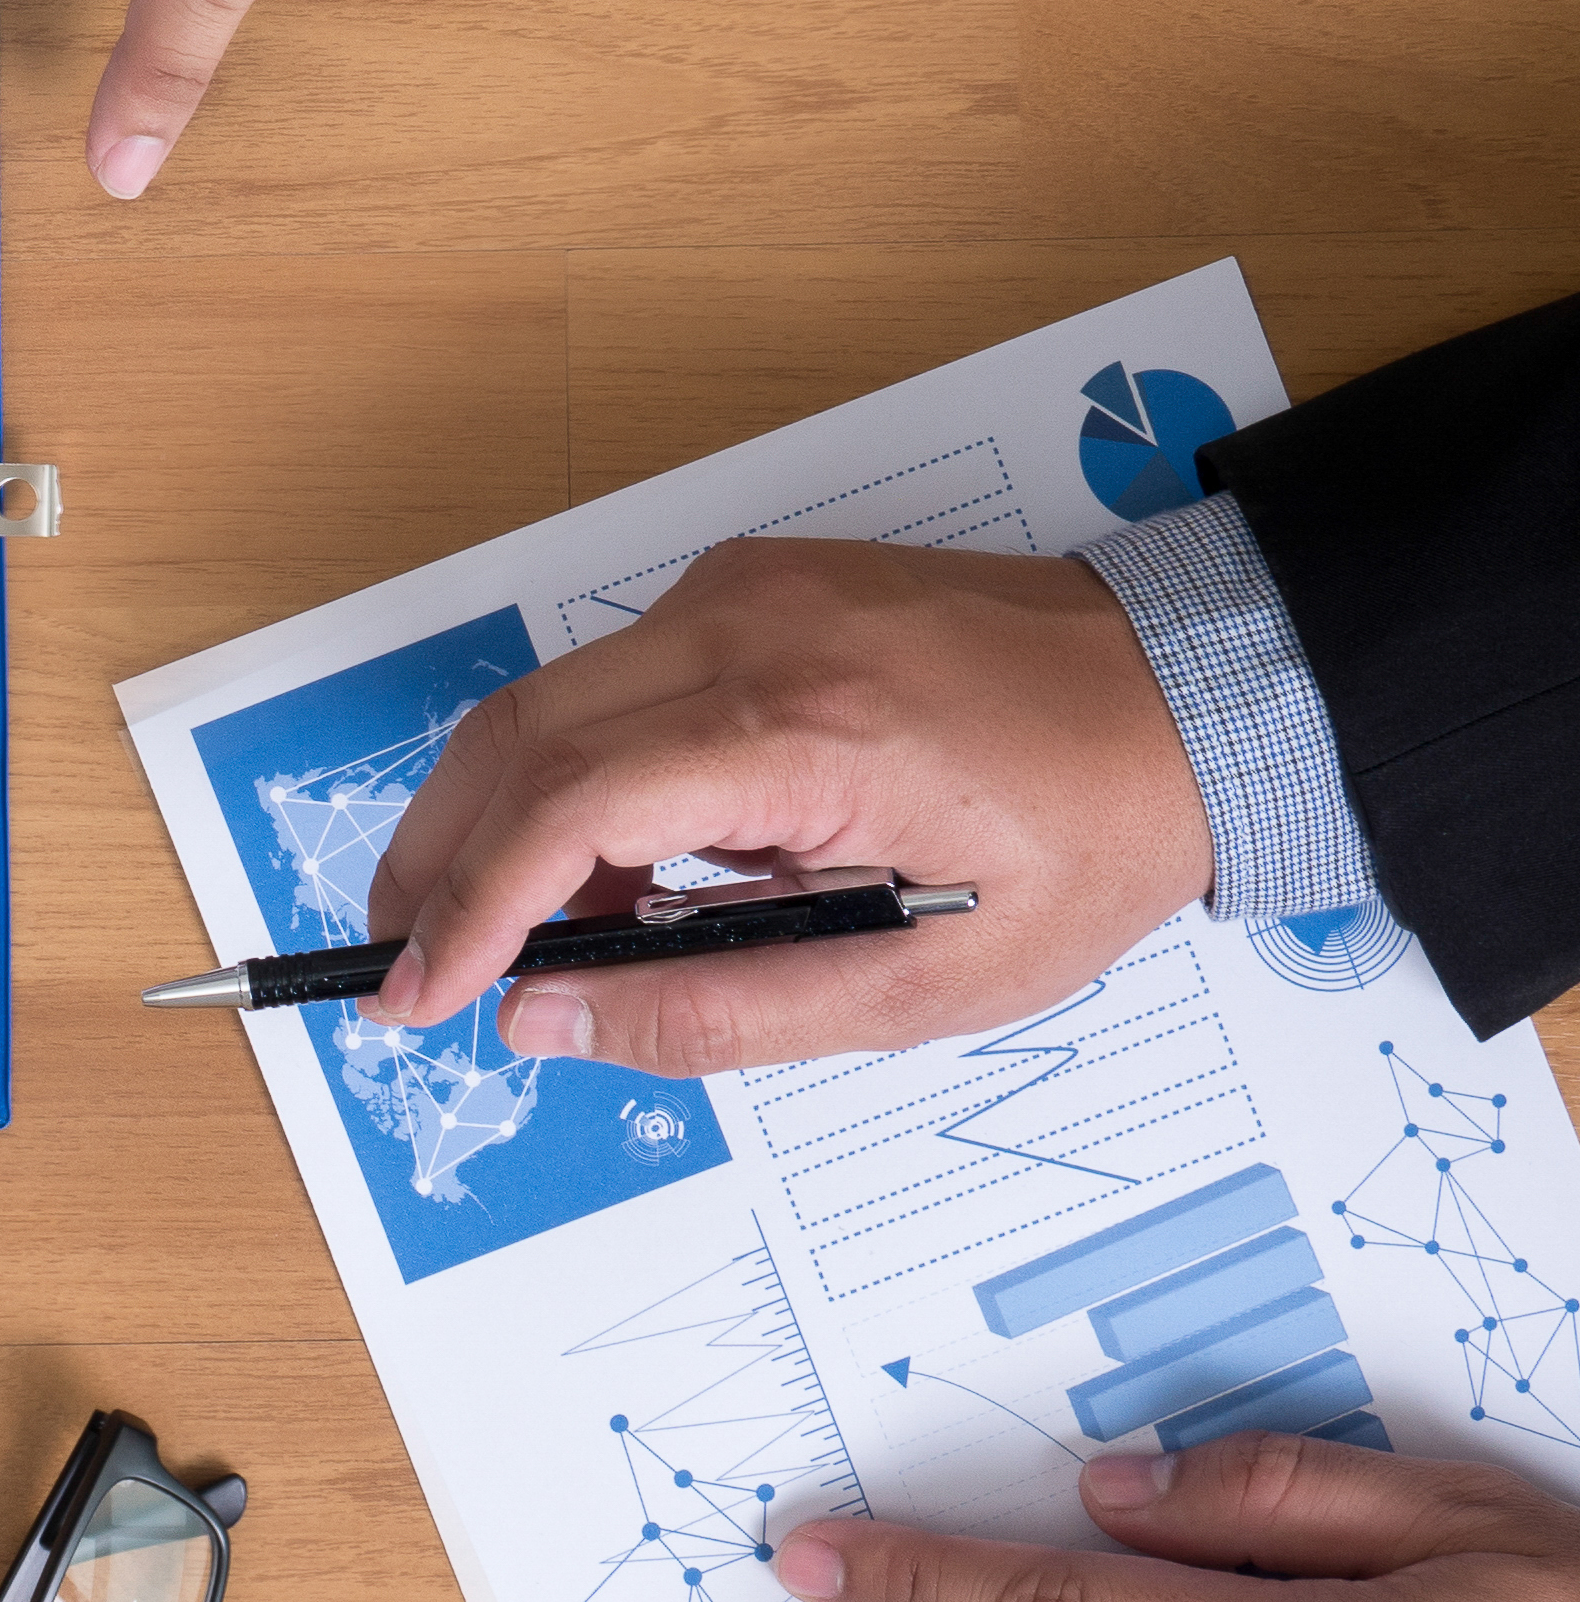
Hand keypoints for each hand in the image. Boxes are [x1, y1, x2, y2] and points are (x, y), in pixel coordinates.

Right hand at [360, 536, 1211, 1073]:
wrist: (1194, 694)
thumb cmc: (1088, 835)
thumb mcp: (922, 982)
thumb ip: (716, 1008)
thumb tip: (548, 1016)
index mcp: (802, 727)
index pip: (567, 808)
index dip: (469, 910)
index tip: (417, 993)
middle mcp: (749, 626)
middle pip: (516, 736)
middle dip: (439, 859)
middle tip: (408, 960)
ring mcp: (742, 588)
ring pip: (548, 702)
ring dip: (505, 820)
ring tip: (527, 936)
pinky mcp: (748, 584)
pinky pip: (612, 681)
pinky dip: (576, 775)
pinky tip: (612, 866)